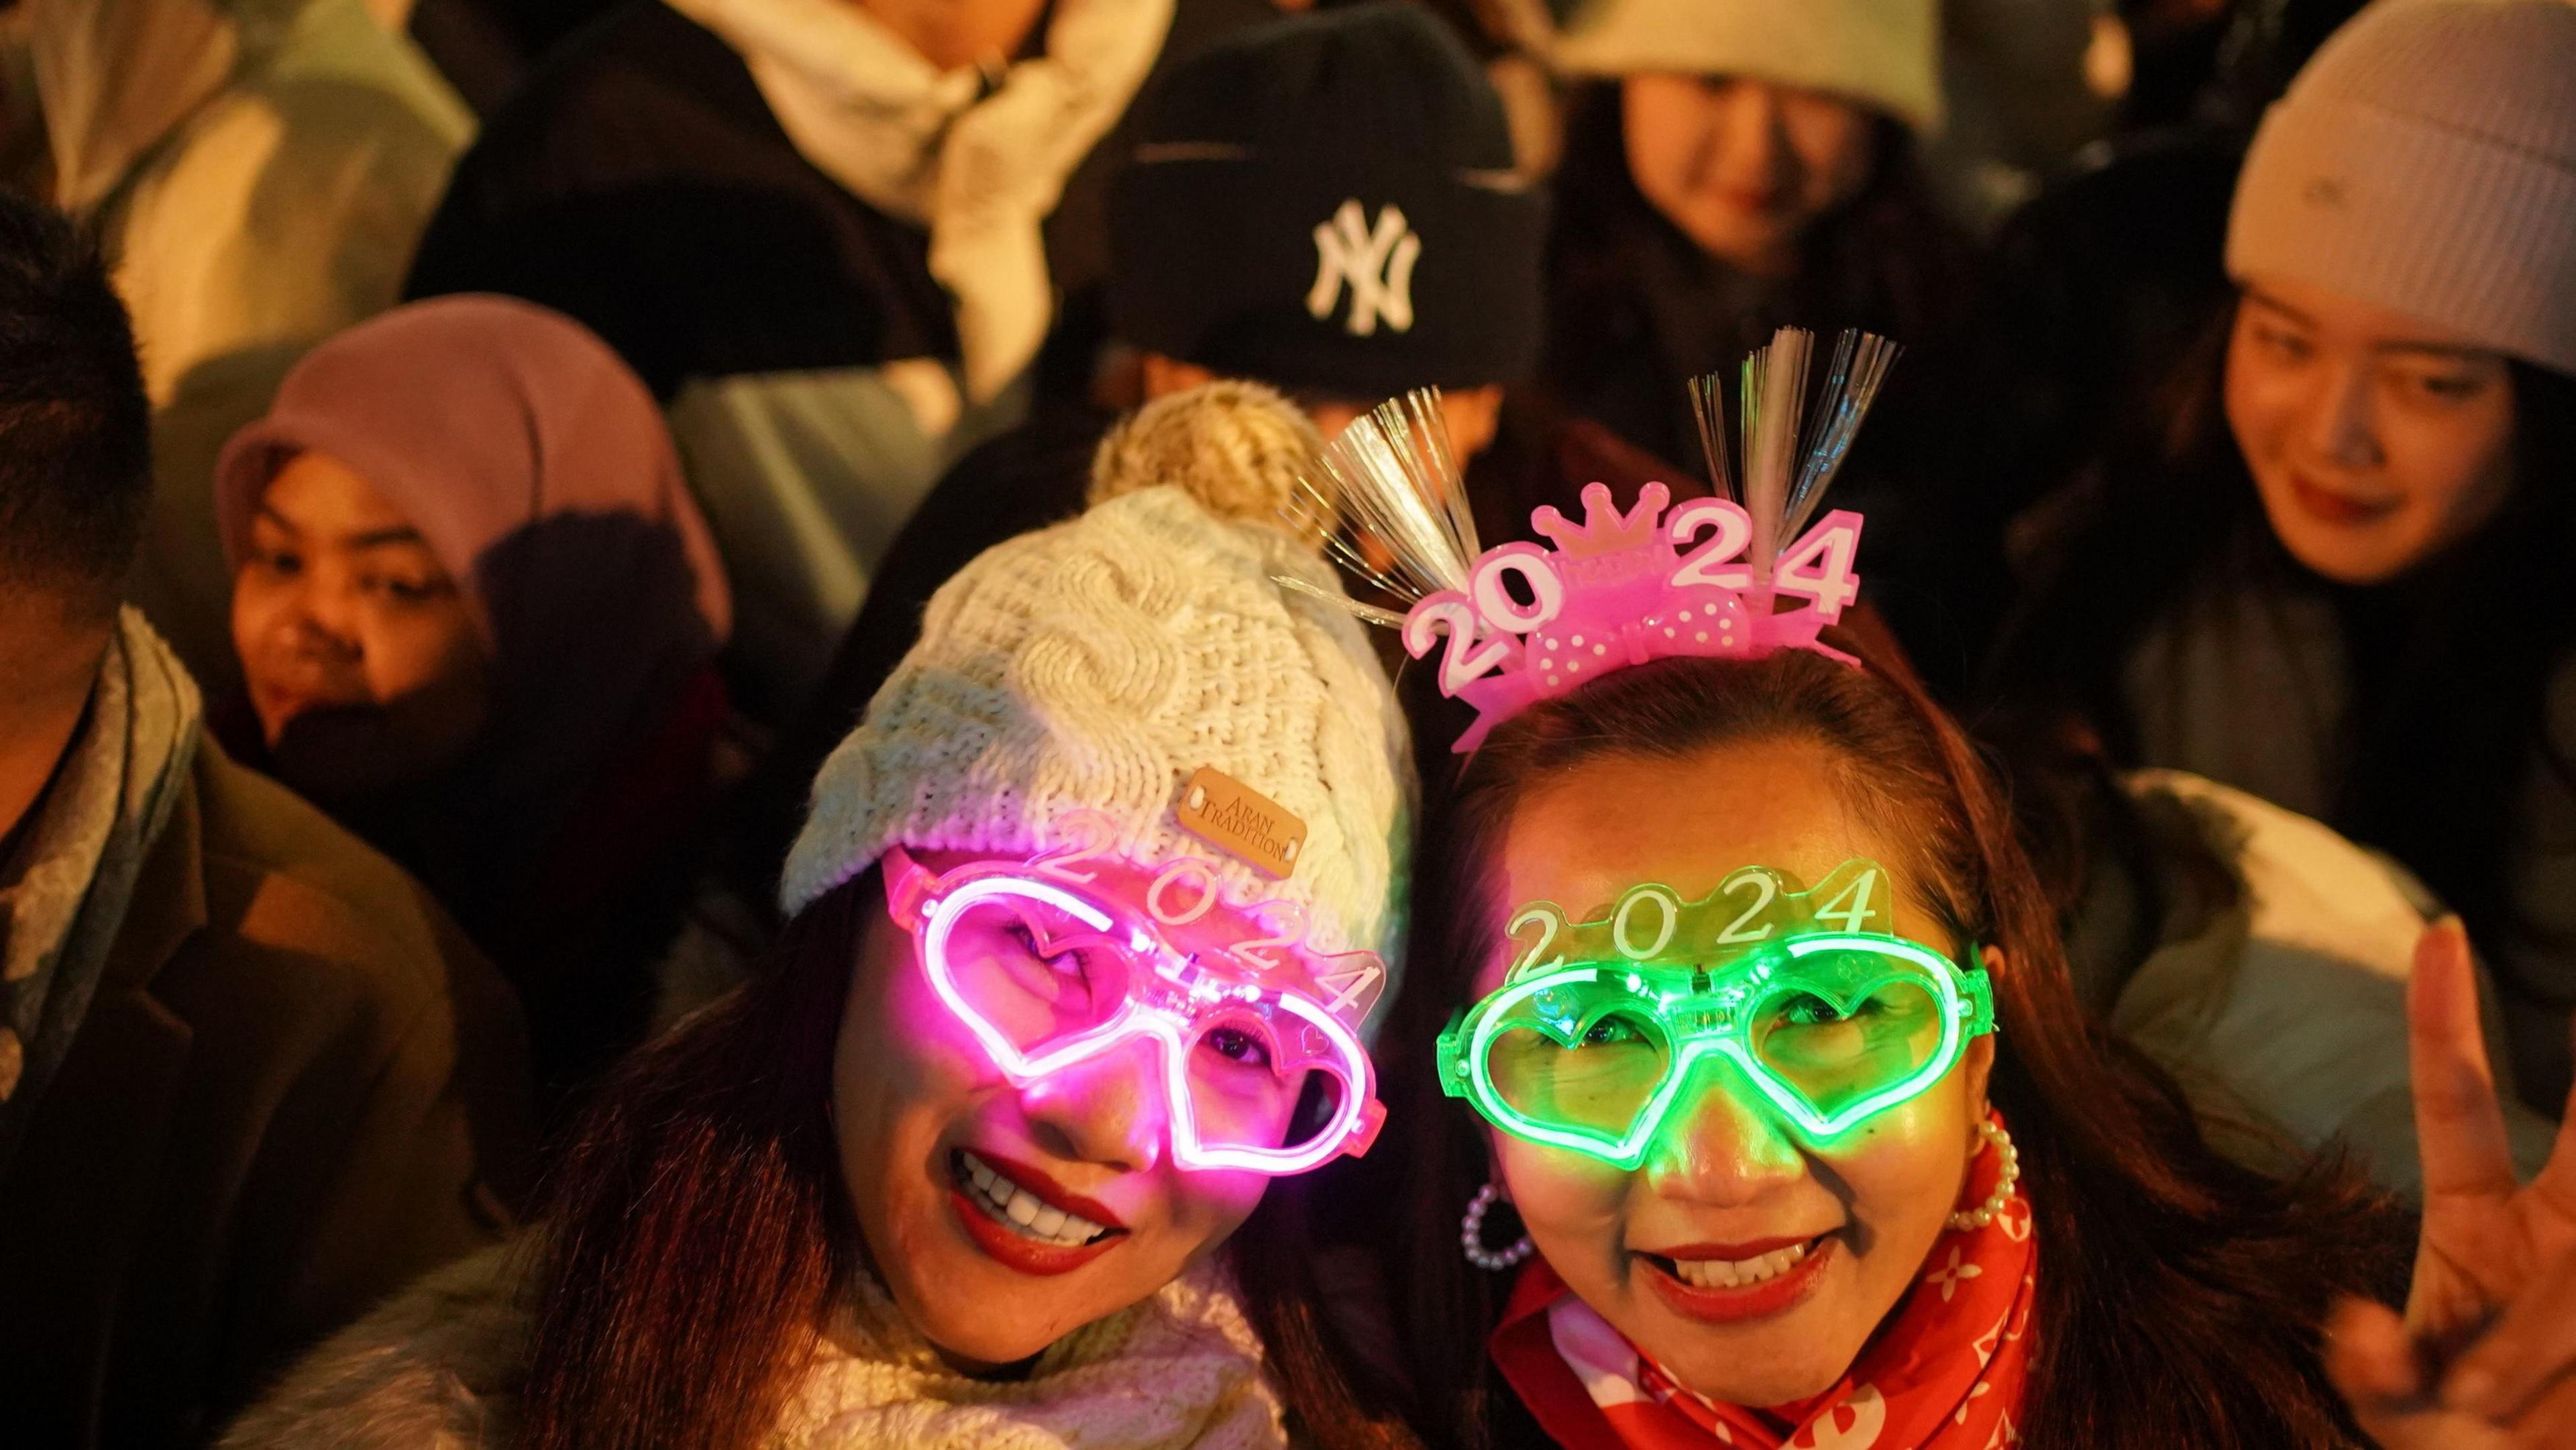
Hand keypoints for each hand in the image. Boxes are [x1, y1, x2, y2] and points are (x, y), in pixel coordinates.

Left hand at [2325, 918, 2575, 1447]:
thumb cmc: (2470, 1446)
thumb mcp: (2407, 1419)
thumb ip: (2378, 1377)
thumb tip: (2357, 1324)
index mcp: (2481, 1221)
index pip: (2453, 1100)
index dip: (2442, 1021)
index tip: (2437, 932)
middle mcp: (2562, 1225)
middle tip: (2561, 1121)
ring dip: (2538, 1356)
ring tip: (2502, 1412)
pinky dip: (2559, 1383)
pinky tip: (2554, 1409)